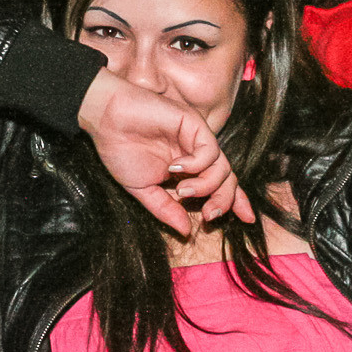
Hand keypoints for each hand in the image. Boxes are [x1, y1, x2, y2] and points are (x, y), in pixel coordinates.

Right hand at [76, 69, 254, 233]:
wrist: (105, 120)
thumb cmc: (120, 149)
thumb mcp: (143, 189)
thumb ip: (166, 209)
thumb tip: (186, 231)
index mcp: (187, 168)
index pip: (220, 185)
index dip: (235, 201)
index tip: (246, 220)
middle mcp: (196, 152)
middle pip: (228, 179)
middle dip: (225, 201)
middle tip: (210, 216)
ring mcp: (196, 138)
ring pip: (223, 167)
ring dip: (207, 186)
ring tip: (182, 191)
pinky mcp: (193, 123)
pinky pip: (210, 150)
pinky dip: (197, 164)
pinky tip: (175, 167)